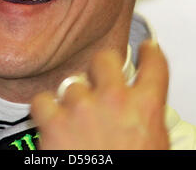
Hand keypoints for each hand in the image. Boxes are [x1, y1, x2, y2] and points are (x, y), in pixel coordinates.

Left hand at [30, 40, 168, 149]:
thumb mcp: (152, 146)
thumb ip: (146, 121)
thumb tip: (140, 112)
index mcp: (145, 107)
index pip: (154, 64)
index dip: (149, 52)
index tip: (145, 49)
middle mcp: (113, 99)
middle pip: (105, 58)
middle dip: (102, 68)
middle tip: (99, 80)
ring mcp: (81, 107)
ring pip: (71, 83)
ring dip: (72, 100)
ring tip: (75, 119)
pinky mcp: (53, 121)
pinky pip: (42, 100)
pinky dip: (44, 110)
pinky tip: (51, 121)